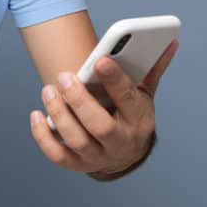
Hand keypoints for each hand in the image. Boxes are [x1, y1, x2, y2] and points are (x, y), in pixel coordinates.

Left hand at [29, 39, 178, 176]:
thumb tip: (170, 41)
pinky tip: (36, 115)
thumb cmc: (132, 115)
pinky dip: (43, 137)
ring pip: (77, 140)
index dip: (115, 80)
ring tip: (48, 90)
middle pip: (99, 126)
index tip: (100, 60)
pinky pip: (58, 155)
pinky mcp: (78, 164)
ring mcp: (98, 157)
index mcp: (140, 120)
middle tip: (64, 76)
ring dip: (59, 114)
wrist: (126, 154)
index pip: (129, 100)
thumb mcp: (145, 94)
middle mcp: (120, 142)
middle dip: (80, 100)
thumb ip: (152, 68)